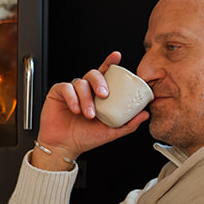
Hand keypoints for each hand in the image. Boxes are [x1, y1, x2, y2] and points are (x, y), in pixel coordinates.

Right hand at [33, 51, 149, 168]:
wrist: (64, 147)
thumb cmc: (84, 138)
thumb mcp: (110, 132)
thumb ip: (128, 124)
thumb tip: (145, 114)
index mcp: (98, 95)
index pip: (105, 74)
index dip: (110, 62)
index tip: (117, 57)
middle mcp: (85, 90)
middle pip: (93, 74)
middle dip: (100, 82)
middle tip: (104, 95)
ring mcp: (71, 91)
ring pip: (80, 83)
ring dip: (86, 98)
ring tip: (89, 114)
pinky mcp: (57, 93)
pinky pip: (66, 88)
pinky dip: (72, 98)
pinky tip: (75, 109)